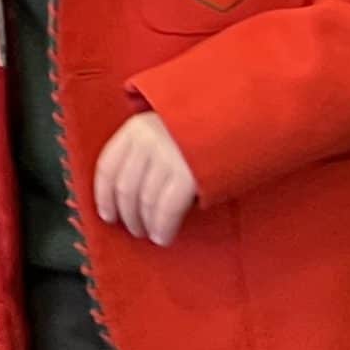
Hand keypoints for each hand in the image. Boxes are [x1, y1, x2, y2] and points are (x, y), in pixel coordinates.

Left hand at [93, 112, 198, 246]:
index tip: (106, 214)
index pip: (107, 166)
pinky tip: (163, 237)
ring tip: (152, 235)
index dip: (104, 195)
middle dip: (128, 214)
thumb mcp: (170, 128)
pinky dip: (162, 227)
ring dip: (147, 224)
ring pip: (145, 201)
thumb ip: (150, 151)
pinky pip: (166, 208)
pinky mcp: (188, 173)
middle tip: (134, 229)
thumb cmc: (211, 124)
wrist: (246, 113)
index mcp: (136, 127)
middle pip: (125, 187)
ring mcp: (166, 155)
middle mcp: (146, 139)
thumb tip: (134, 190)